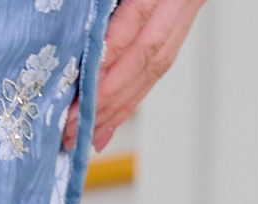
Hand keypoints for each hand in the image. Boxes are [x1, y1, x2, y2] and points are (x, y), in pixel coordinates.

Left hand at [62, 0, 210, 154]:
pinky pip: (158, 68)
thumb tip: (84, 25)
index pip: (134, 22)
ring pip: (153, 68)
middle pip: (145, 55)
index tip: (77, 89)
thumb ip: (104, 3)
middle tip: (71, 127)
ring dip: (118, 108)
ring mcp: (186, 9)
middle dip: (106, 97)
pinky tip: (108, 126)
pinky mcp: (182, 23)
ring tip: (85, 136)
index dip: (106, 59)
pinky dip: (131, 99)